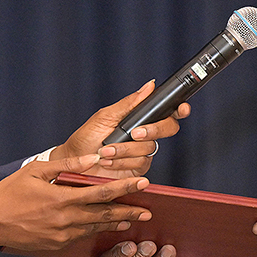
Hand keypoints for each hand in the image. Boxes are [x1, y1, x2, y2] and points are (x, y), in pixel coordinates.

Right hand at [0, 154, 152, 252]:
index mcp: (63, 198)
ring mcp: (63, 234)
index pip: (102, 192)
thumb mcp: (36, 171)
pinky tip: (108, 227)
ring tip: (134, 220)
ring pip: (97, 227)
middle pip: (106, 214)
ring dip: (117, 223)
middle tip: (149, 210)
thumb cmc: (10, 193)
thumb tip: (94, 158)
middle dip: (129, 211)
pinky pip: (83, 236)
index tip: (144, 184)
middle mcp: (66, 219)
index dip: (125, 188)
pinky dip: (98, 231)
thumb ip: (67, 166)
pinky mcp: (58, 244)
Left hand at [52, 81, 190, 176]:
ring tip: (106, 150)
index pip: (166, 112)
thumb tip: (150, 86)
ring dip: (126, 149)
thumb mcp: (105, 116)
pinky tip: (109, 161)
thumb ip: (129, 103)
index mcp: (139, 118)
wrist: (74, 164)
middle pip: (167, 129)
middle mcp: (144, 135)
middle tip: (135, 133)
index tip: (182, 108)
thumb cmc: (86, 138)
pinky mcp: (137, 170)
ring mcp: (142, 153)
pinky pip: (141, 164)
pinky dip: (123, 161)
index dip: (179, 109)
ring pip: (150, 148)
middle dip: (153, 130)